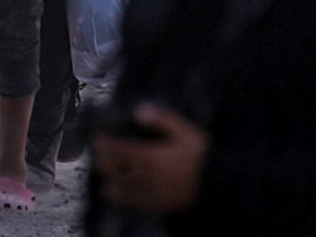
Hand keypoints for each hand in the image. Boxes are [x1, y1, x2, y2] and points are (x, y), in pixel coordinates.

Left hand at [92, 104, 207, 215]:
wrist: (219, 187)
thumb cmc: (202, 156)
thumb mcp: (186, 132)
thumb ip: (163, 119)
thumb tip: (138, 109)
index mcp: (150, 157)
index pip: (118, 150)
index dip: (104, 144)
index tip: (97, 138)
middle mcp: (145, 176)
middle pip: (114, 170)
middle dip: (103, 161)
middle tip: (99, 153)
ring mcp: (149, 193)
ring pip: (119, 189)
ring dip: (109, 180)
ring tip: (105, 173)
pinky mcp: (156, 205)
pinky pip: (132, 203)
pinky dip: (120, 197)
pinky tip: (116, 192)